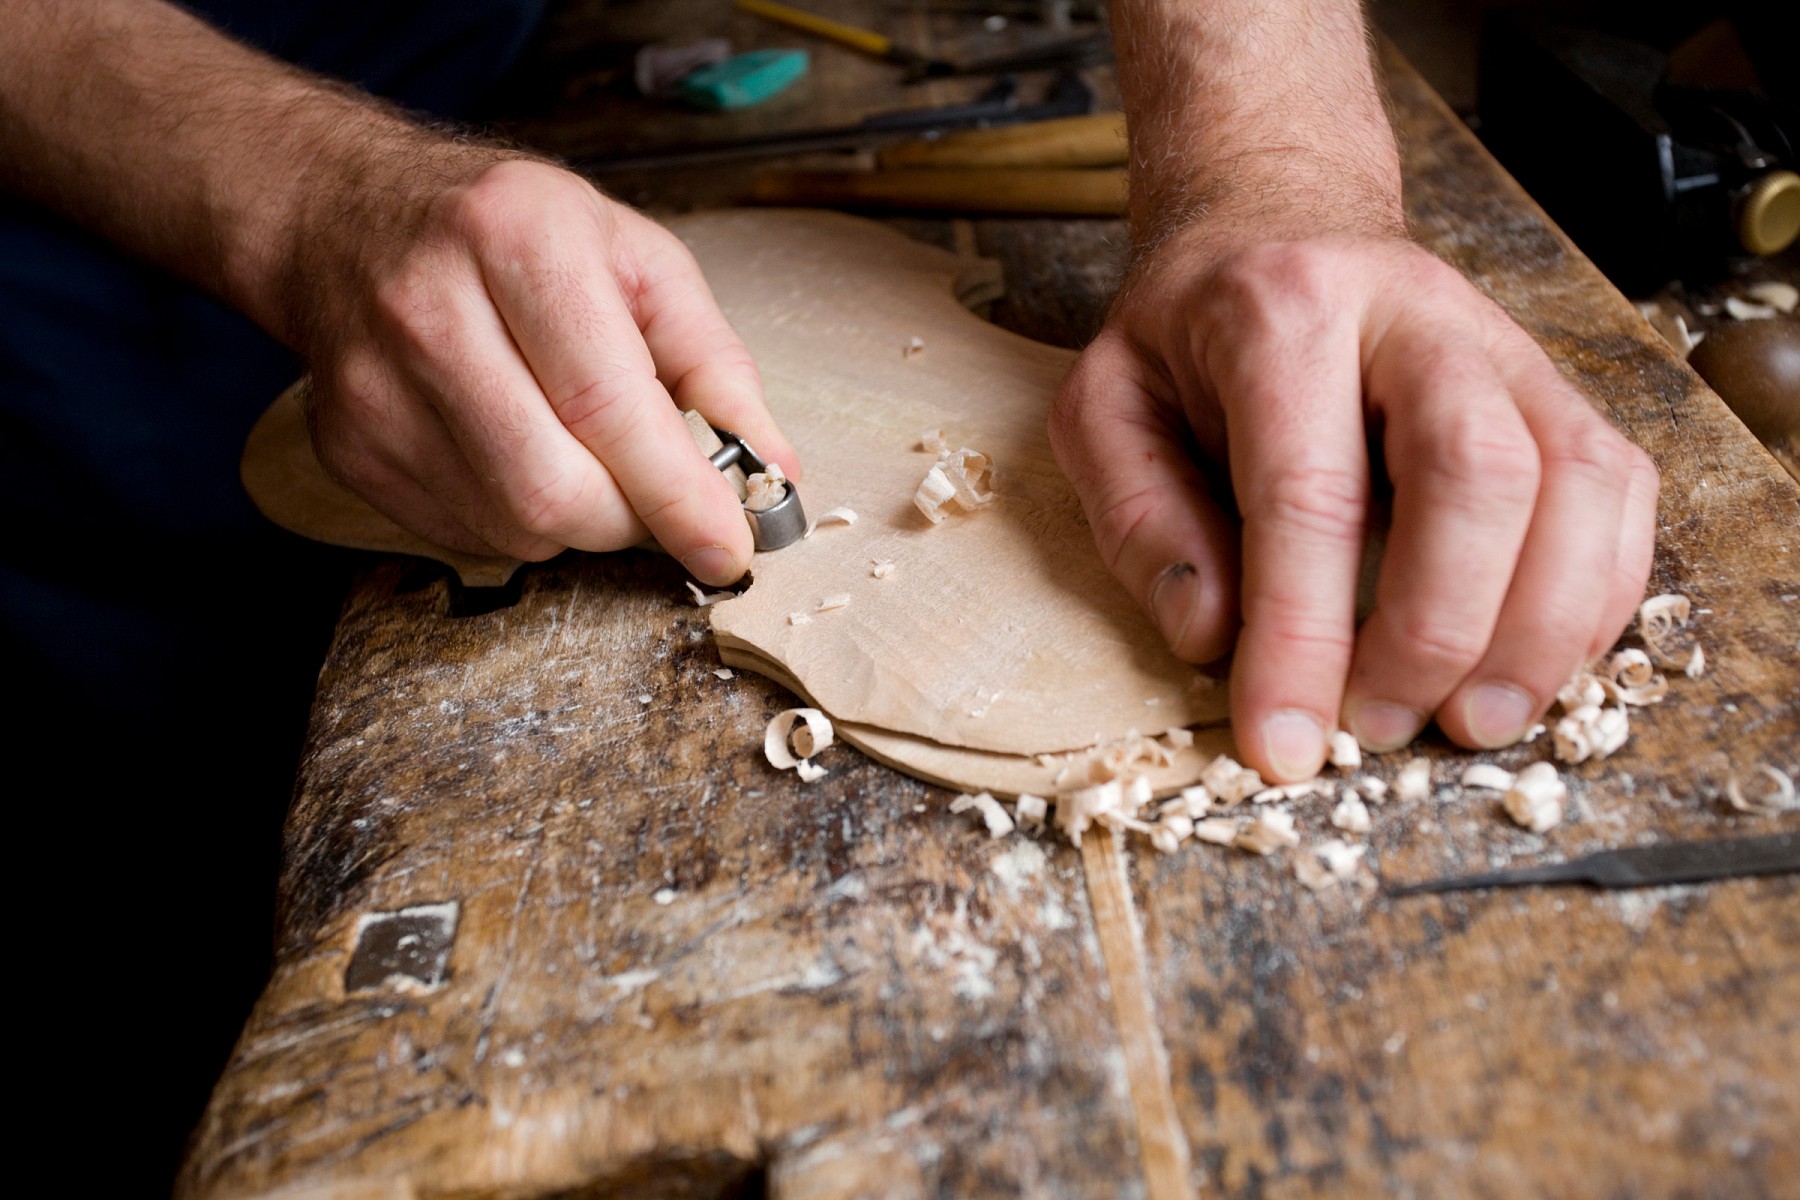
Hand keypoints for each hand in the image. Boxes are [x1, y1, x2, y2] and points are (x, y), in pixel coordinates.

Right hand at [287, 151, 797, 584]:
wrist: (346, 217)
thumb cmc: (511, 233)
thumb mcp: (636, 259)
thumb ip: (715, 363)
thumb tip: (774, 468)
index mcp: (517, 239)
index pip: (607, 406)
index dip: (678, 494)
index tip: (730, 545)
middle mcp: (430, 310)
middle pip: (554, 489)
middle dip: (632, 520)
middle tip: (661, 497)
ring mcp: (376, 386)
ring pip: (512, 527)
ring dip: (579, 523)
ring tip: (586, 457)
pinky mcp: (349, 447)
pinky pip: (466, 535)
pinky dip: (519, 523)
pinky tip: (521, 456)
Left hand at [1050, 229, 1658, 780]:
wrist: (1279, 213)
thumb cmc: (1186, 329)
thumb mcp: (1104, 403)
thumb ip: (1138, 515)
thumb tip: (1209, 635)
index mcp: (1280, 313)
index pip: (1306, 492)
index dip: (1301, 635)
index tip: (1282, 742)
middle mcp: (1413, 315)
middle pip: (1477, 471)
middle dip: (1437, 627)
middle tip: (1379, 726)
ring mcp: (1503, 344)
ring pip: (1578, 478)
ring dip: (1538, 625)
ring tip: (1471, 720)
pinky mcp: (1554, 384)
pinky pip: (1620, 488)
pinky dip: (1594, 594)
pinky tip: (1532, 663)